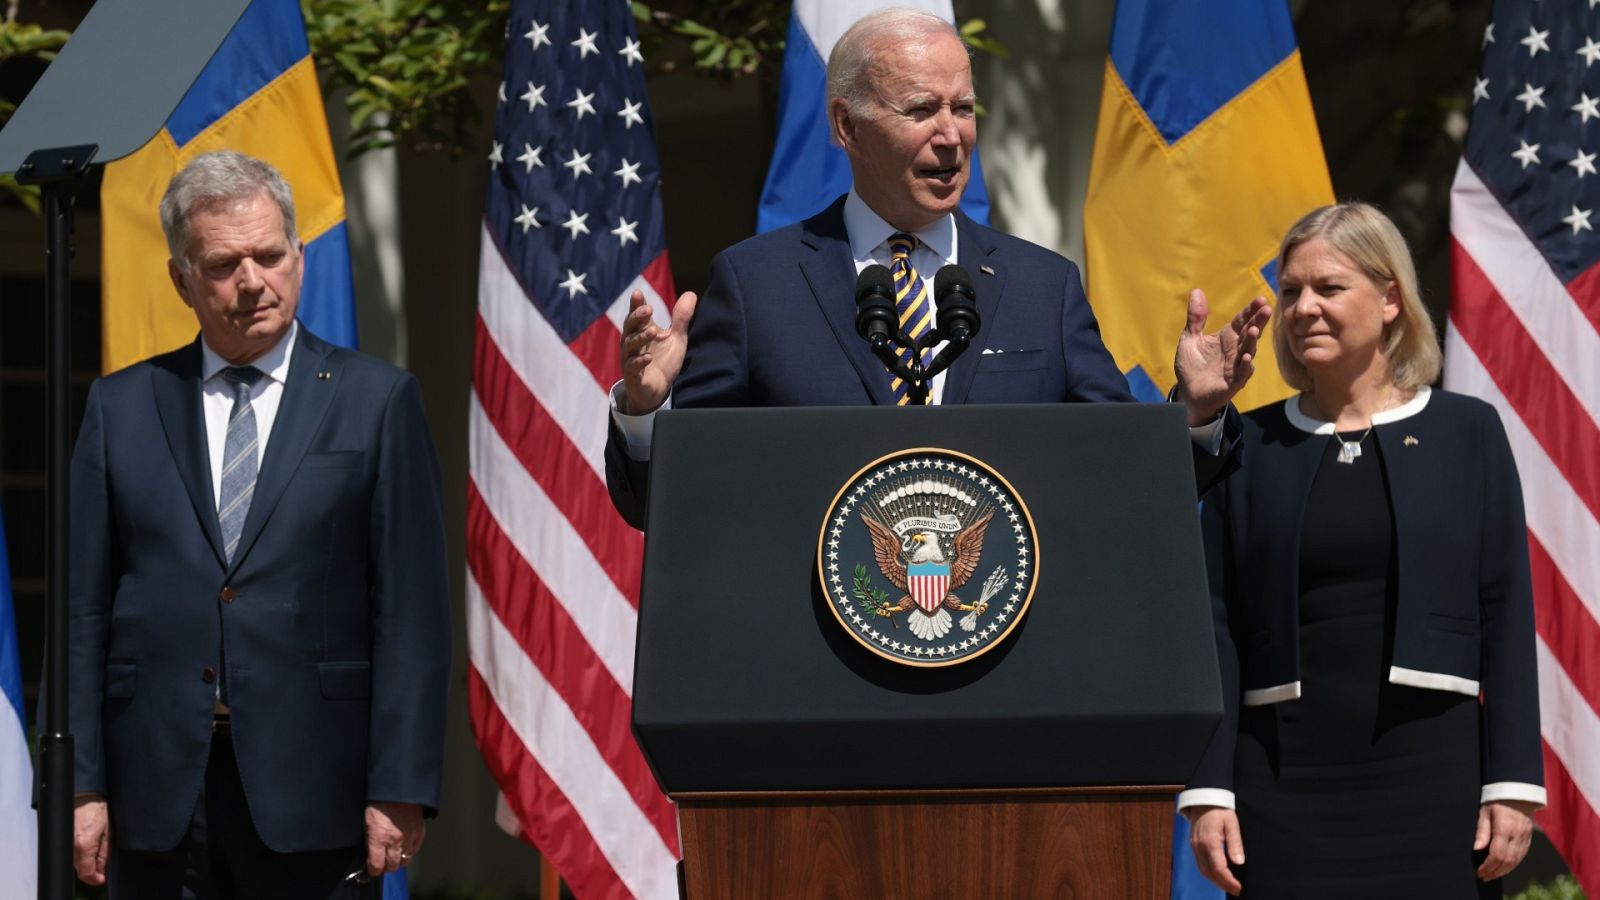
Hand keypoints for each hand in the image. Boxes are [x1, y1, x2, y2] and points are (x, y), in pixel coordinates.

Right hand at [73, 794, 110, 885]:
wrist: (84, 795)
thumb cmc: (98, 810)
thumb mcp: (108, 833)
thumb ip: (104, 855)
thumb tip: (100, 871)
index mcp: (84, 846)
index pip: (85, 873)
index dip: (94, 879)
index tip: (101, 878)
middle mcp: (71, 847)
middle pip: (79, 868)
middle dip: (91, 868)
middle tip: (101, 858)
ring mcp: (64, 843)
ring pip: (74, 862)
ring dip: (85, 859)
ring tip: (95, 842)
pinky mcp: (61, 838)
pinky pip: (69, 853)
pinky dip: (78, 852)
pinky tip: (86, 840)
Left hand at [365, 801, 425, 876]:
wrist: (397, 787)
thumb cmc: (379, 802)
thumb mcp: (366, 821)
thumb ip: (369, 840)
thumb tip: (370, 853)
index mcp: (378, 837)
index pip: (376, 865)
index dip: (373, 869)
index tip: (372, 868)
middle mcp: (394, 840)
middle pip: (392, 866)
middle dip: (386, 867)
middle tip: (383, 862)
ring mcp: (409, 836)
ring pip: (405, 860)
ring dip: (399, 860)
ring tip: (394, 854)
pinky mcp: (419, 831)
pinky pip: (415, 849)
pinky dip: (410, 850)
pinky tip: (404, 846)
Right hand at [621, 288, 698, 415]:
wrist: (657, 390)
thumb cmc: (663, 361)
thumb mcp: (675, 338)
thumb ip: (681, 318)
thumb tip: (691, 293)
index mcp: (641, 331)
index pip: (636, 314)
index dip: (636, 304)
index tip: (638, 293)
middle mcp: (632, 343)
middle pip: (629, 327)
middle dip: (637, 317)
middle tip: (649, 309)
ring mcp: (630, 359)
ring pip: (630, 345)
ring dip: (640, 337)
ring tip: (653, 331)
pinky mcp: (633, 376)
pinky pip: (632, 367)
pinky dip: (639, 361)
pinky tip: (647, 357)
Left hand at [1173, 290, 1271, 424]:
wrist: (1187, 394)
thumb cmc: (1192, 366)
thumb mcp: (1190, 339)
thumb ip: (1195, 318)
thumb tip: (1196, 291)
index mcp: (1226, 337)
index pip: (1241, 321)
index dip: (1251, 310)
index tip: (1261, 299)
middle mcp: (1235, 350)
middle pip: (1249, 333)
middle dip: (1258, 321)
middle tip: (1266, 308)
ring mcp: (1236, 366)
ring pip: (1248, 351)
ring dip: (1252, 342)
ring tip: (1254, 330)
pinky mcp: (1233, 382)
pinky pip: (1241, 374)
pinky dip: (1245, 366)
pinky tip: (1246, 358)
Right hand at [1186, 805, 1243, 894]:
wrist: (1204, 798)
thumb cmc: (1220, 810)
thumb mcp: (1232, 823)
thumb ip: (1235, 842)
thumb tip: (1239, 862)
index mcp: (1209, 841)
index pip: (1218, 868)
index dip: (1229, 880)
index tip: (1239, 887)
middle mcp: (1199, 846)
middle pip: (1209, 872)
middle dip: (1223, 884)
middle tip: (1236, 891)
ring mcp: (1194, 846)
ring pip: (1203, 870)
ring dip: (1215, 881)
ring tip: (1228, 886)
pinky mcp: (1193, 844)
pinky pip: (1200, 864)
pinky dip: (1209, 873)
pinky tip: (1218, 875)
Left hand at [1475, 800, 1536, 880]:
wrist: (1517, 795)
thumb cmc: (1496, 802)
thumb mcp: (1484, 812)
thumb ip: (1482, 830)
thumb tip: (1477, 849)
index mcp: (1505, 828)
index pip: (1498, 854)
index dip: (1489, 866)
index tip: (1480, 872)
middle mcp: (1517, 835)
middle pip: (1507, 860)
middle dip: (1495, 871)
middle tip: (1484, 877)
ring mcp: (1525, 837)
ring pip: (1516, 860)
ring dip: (1504, 871)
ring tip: (1492, 875)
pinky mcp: (1529, 839)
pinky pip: (1522, 856)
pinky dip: (1512, 864)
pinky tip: (1503, 868)